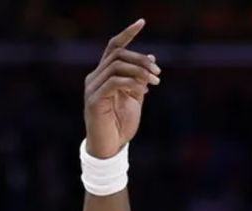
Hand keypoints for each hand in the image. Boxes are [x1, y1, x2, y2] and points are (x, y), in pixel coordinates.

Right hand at [83, 19, 160, 157]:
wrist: (111, 148)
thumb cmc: (121, 125)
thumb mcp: (136, 98)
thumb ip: (141, 79)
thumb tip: (152, 57)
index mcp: (104, 74)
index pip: (114, 46)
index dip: (127, 32)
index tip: (142, 21)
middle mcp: (95, 77)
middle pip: (118, 53)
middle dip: (141, 59)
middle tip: (159, 74)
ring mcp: (93, 88)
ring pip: (116, 66)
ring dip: (140, 72)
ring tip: (155, 83)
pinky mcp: (95, 100)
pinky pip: (114, 83)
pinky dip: (131, 83)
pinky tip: (142, 91)